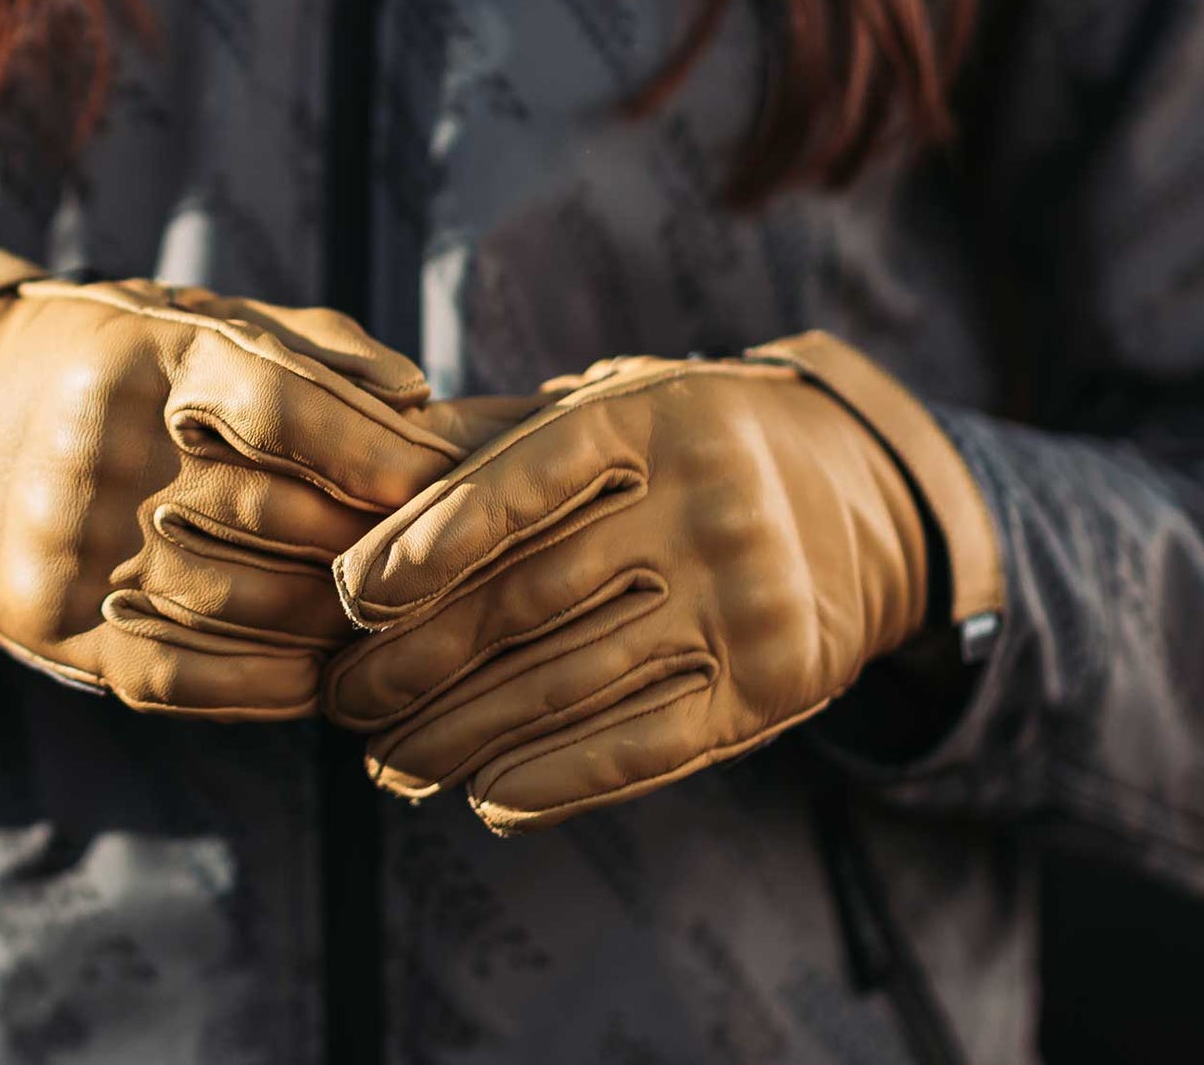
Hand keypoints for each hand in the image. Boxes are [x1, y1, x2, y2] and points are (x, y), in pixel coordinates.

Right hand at [0, 251, 466, 717]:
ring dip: (332, 621)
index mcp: (146, 353)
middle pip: (276, 515)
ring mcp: (69, 543)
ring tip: (389, 618)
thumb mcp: (193, 319)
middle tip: (444, 562)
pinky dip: (265, 684)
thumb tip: (421, 401)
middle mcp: (100, 447)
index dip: (380, 451)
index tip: (452, 477)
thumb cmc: (108, 360)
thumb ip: (311, 349)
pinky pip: (177, 676)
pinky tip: (313, 670)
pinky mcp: (50, 624)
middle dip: (374, 543)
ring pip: (238, 604)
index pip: (284, 406)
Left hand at [325, 334, 1003, 831]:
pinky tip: (484, 795)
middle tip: (342, 700)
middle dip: (417, 658)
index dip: (421, 544)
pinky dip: (556, 779)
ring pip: (574, 680)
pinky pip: (650, 744)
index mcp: (651, 415)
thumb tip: (358, 477)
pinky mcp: (779, 681)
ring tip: (387, 758)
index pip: (516, 484)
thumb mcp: (613, 408)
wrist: (861, 491)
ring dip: (462, 732)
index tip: (344, 596)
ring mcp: (750, 594)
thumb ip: (500, 439)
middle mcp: (708, 499)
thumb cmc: (683, 446)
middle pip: (530, 596)